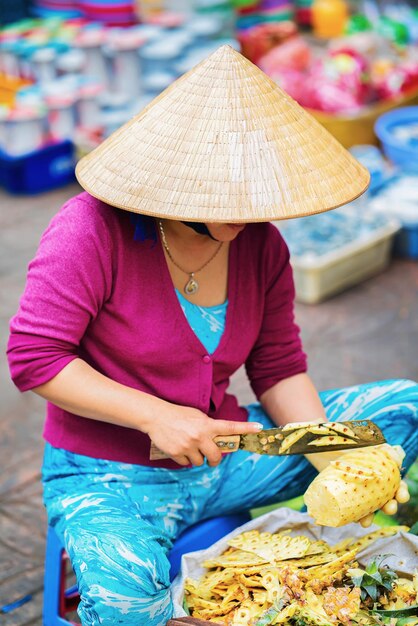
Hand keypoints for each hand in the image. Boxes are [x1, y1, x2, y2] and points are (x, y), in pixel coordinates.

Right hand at [145, 404, 262, 466]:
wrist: (156, 417)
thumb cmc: (178, 415)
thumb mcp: (197, 417)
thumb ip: (209, 427)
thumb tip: (219, 440)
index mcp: (207, 424)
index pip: (230, 427)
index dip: (245, 428)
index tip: (259, 428)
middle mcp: (200, 436)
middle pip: (216, 456)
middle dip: (214, 460)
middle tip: (211, 458)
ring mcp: (188, 446)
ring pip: (200, 462)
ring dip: (197, 458)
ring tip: (189, 447)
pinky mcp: (177, 453)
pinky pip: (186, 464)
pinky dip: (185, 459)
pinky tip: (179, 449)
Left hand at [305, 444, 408, 526]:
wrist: (325, 446)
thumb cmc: (349, 444)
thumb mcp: (367, 443)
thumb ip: (384, 450)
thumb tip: (397, 460)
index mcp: (383, 473)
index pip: (397, 485)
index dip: (402, 492)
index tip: (401, 496)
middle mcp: (373, 485)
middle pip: (386, 500)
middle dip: (390, 507)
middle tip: (389, 508)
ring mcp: (359, 492)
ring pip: (369, 509)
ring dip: (371, 517)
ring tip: (367, 521)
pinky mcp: (345, 496)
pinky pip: (351, 509)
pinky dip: (353, 516)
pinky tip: (353, 520)